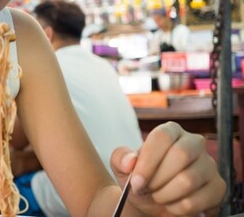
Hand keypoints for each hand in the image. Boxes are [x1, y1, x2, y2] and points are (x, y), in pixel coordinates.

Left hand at [110, 122, 225, 215]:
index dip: (148, 161)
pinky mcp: (218, 186)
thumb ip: (120, 158)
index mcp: (170, 131)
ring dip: (165, 195)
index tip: (136, 181)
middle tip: (146, 190)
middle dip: (157, 179)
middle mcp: (193, 143)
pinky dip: (177, 208)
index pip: (162, 137)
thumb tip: (131, 160)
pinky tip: (171, 205)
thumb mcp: (122, 167)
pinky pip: (197, 200)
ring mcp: (209, 164)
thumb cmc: (141, 178)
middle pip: (179, 155)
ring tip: (157, 196)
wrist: (153, 201)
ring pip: (188, 180)